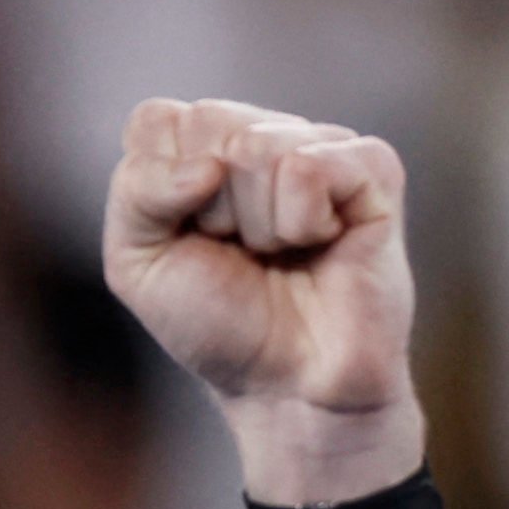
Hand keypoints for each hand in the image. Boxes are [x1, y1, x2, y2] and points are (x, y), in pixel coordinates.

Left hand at [102, 96, 421, 502]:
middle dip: (209, 209)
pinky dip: (302, 222)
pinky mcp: (372, 169)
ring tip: (283, 255)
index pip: (157, 120)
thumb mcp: (137, 263)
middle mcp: (262, 136)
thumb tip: (209, 163)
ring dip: (257, 225)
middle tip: (242, 254)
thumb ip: (136, 192)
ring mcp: (321, 146)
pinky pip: (310, 167)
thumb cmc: (218, 324)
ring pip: (256, 145)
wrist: (288, 388)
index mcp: (203, 148)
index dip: (159, 190)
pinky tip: (322, 245)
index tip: (189, 239)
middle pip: (207, 123)